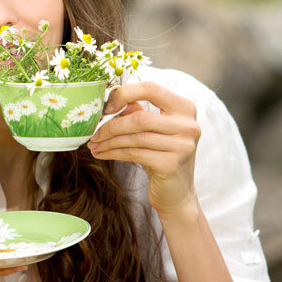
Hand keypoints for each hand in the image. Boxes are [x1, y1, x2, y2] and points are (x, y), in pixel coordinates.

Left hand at [87, 82, 201, 217]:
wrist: (177, 192)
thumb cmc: (160, 154)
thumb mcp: (151, 129)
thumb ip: (135, 111)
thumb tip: (108, 99)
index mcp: (183, 107)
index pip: (150, 89)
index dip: (124, 94)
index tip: (106, 107)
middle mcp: (188, 125)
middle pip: (140, 118)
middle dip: (111, 126)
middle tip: (93, 133)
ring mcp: (183, 146)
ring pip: (135, 138)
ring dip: (108, 142)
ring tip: (93, 145)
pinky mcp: (172, 164)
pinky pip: (134, 154)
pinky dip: (113, 153)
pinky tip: (102, 154)